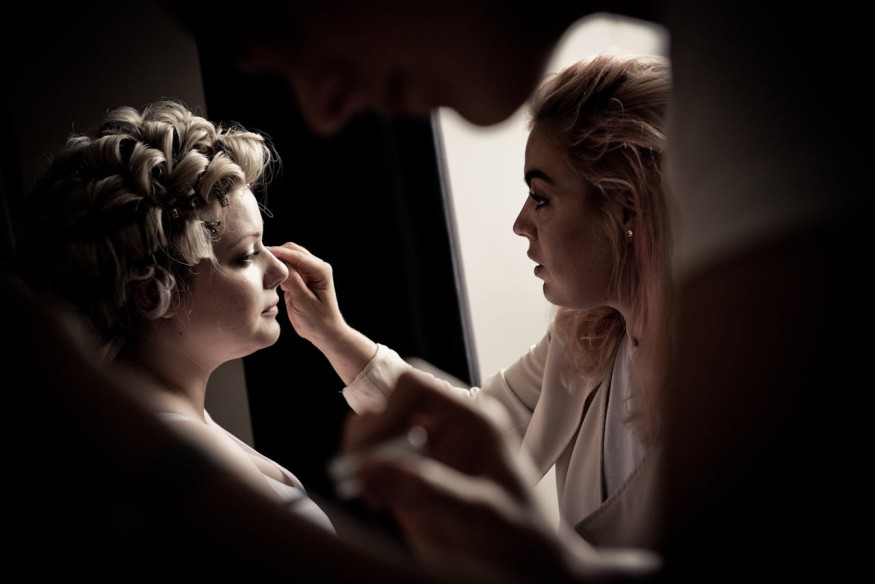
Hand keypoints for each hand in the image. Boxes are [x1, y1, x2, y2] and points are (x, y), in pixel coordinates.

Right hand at [270, 242, 376, 384]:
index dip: (279, 253)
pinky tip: (267, 278)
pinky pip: (284, 270)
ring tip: (260, 268)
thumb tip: (279, 264)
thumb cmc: (318, 320)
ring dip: (276, 262)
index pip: (297, 255)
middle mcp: (314, 268)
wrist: (324, 333)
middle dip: (276, 254)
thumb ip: (293, 281)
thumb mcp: (304, 301)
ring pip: (287, 259)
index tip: (262, 252)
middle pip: (291, 251)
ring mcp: (306, 273)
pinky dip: (276, 271)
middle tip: (258, 261)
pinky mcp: (298, 280)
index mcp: (320, 270)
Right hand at [338, 371, 660, 582]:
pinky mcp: (411, 480)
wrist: (526, 569)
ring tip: (369, 494)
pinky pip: (374, 466)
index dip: (385, 413)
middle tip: (357, 471)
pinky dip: (363, 480)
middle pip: (388, 404)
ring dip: (361, 457)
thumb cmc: (519, 537)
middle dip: (366, 434)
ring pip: (375, 433)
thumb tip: (369, 468)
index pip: (414, 388)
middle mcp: (446, 429)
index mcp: (472, 420)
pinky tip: (376, 505)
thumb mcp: (481, 513)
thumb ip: (429, 489)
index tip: (372, 453)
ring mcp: (427, 453)